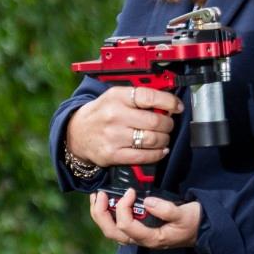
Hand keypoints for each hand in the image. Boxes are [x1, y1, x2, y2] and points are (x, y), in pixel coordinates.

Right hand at [67, 85, 181, 167]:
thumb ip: (138, 96)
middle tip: (169, 124)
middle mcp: (115, 116)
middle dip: (168, 124)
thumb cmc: (100, 113)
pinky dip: (157, 154)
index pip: (149, 97)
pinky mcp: (113, 155)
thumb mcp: (114, 96)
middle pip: (154, 121)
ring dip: (164, 139)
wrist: (76, 133)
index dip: (169, 102)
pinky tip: (160, 150)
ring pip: (151, 140)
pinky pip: (143, 157)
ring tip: (164, 137)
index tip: (177, 106)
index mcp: (117, 97)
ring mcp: (114, 137)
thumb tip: (166, 102)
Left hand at [87, 192, 201, 249]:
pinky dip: (107, 215)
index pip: (126, 226)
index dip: (123, 207)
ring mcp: (139, 236)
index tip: (131, 191)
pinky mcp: (139, 230)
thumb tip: (147, 201)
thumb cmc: (193, 222)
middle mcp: (141, 240)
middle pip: (112, 232)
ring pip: (111, 231)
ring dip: (101, 215)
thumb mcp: (184, 214)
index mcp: (151, 238)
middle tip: (99, 195)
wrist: (202, 230)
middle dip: (101, 214)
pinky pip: (117, 226)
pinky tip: (106, 202)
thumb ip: (166, 209)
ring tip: (97, 197)